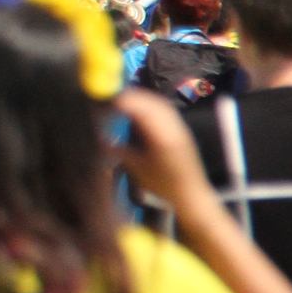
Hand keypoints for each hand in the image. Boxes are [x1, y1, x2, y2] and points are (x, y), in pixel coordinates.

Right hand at [112, 88, 208, 213]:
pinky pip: (166, 110)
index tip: (108, 101)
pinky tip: (140, 109)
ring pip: (161, 105)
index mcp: (163, 139)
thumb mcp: (138, 170)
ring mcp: (180, 128)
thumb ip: (120, 152)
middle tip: (112, 98)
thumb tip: (99, 140)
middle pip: (153, 103)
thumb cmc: (164, 186)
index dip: (125, 102)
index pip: (143, 111)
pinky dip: (151, 105)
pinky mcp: (182, 130)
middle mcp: (174, 129)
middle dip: (132, 96)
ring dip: (142, 99)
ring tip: (124, 101)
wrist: (192, 196)